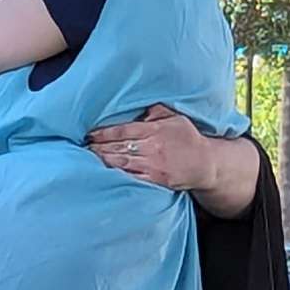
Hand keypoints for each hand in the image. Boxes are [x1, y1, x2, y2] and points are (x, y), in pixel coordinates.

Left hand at [89, 105, 213, 192]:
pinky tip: (105, 172)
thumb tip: (140, 109)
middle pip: (118, 147)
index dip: (104, 133)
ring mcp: (152, 165)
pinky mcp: (155, 179)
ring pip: (121, 162)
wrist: (205, 163)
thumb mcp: (176, 118)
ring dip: (104, 160)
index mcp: (154, 130)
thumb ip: (156, 111)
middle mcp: (151, 147)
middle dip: (99, 147)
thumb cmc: (189, 139)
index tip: (90, 133)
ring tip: (89, 157)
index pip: (123, 130)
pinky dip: (117, 174)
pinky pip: (131, 177)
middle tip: (84, 146)